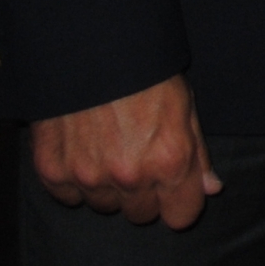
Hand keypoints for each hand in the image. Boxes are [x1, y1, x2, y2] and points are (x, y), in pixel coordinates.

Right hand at [31, 73, 220, 227]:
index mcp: (170, 161)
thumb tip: (210, 189)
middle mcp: (130, 176)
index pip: (181, 216)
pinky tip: (82, 150)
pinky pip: (68, 196)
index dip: (180, 202)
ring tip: (108, 149)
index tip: (174, 190)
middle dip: (143, 193)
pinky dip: (74, 180)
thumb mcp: (184, 106)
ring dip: (108, 187)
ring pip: (105, 206)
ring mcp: (88, 177)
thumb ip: (197, 155)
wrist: (89, 49)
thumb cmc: (145, 73)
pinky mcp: (53, 172)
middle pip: (141, 215)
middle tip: (137, 159)